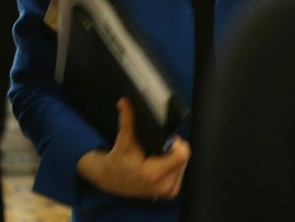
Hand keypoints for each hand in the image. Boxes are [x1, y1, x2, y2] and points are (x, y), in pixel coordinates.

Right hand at [76, 97, 190, 199]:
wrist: (111, 180)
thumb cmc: (118, 161)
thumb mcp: (123, 141)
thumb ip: (127, 121)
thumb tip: (124, 101)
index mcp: (153, 174)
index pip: (183, 155)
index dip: (177, 143)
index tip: (165, 139)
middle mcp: (164, 186)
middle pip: (184, 157)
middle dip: (174, 149)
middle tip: (158, 147)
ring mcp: (168, 191)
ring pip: (184, 163)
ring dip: (174, 156)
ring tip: (157, 155)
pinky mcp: (171, 193)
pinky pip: (181, 171)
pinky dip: (173, 164)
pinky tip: (160, 163)